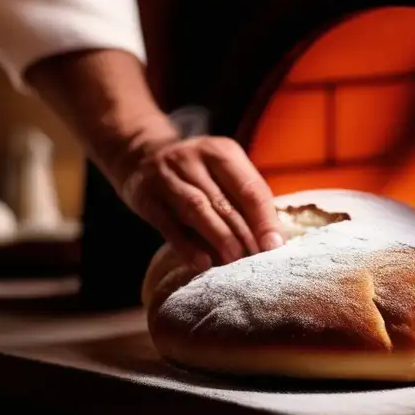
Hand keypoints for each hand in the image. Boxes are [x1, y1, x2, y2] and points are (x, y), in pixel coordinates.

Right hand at [119, 135, 283, 271]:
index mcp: (220, 151)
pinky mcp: (145, 195)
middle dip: (243, 234)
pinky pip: (168, 224)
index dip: (264, 219)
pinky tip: (202, 263)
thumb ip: (242, 199)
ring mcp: (165, 175)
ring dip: (218, 238)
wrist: (140, 156)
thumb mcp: (220, 172)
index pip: (249, 187)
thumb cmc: (194, 173)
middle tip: (255, 261)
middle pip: (224, 200)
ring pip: (197, 209)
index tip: (274, 247)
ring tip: (233, 262)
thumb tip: (270, 241)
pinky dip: (186, 245)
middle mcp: (192, 158)